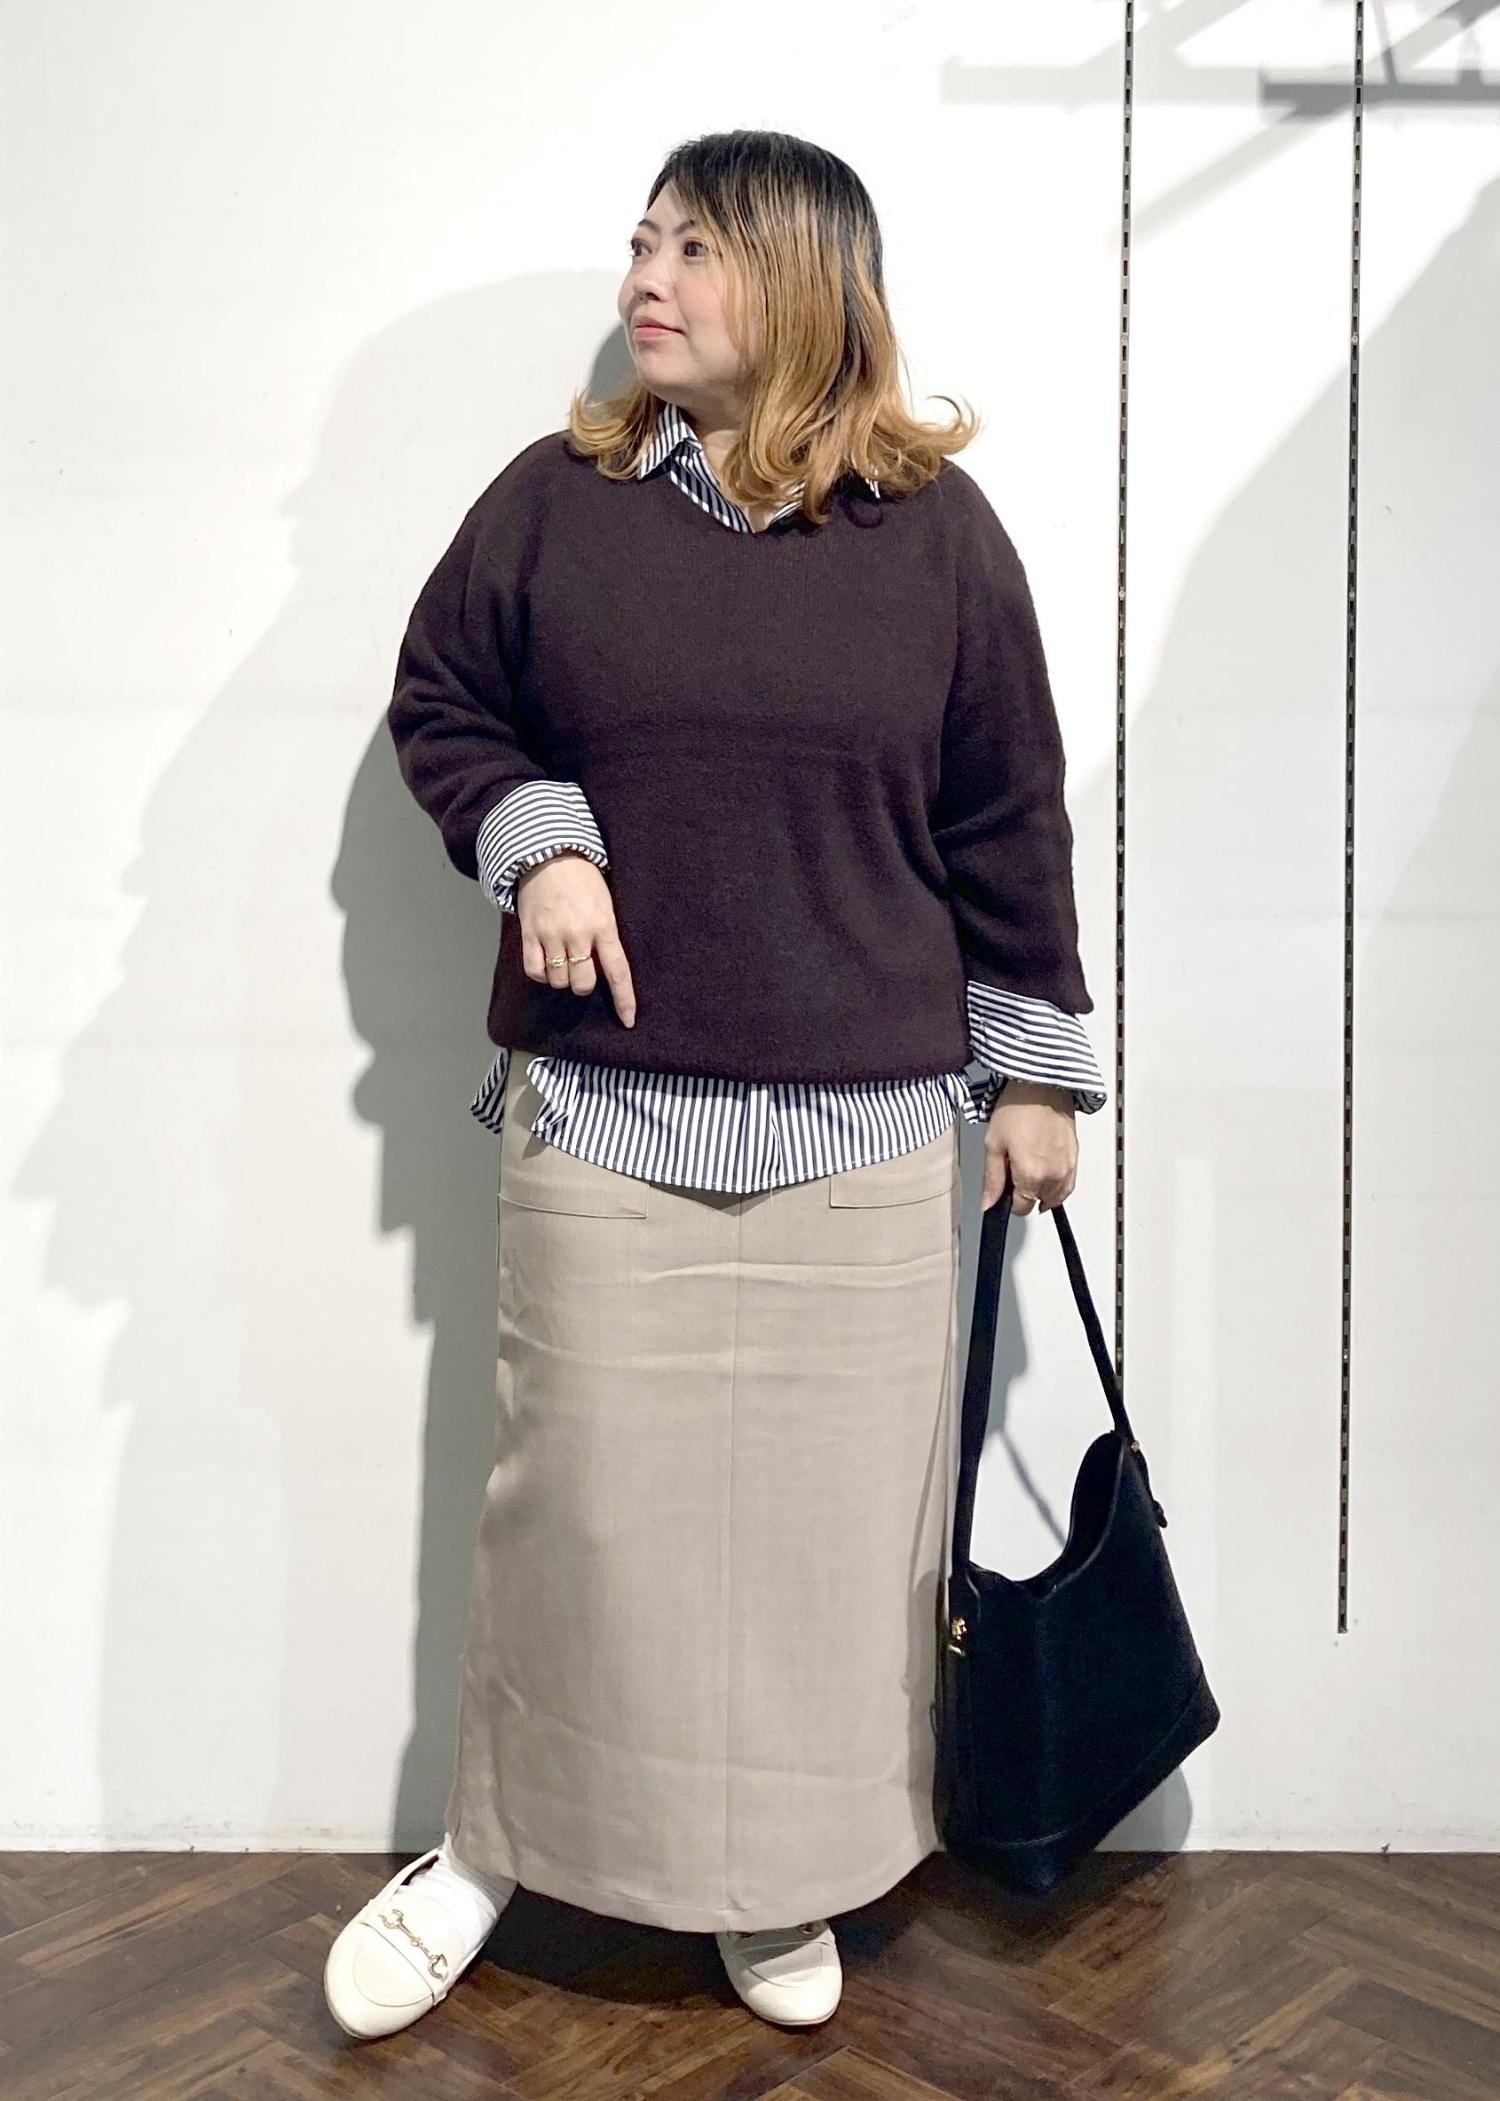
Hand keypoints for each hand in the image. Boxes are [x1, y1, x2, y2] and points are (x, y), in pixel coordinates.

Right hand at [516, 853, 636, 1027]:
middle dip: (584, 984)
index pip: (618, 971)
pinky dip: (541, 974)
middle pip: (583, 983)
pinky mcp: (529, 934)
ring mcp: (552, 935)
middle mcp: (578, 934)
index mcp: (604, 926)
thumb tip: (606, 970)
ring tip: (564, 960)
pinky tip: (546, 963)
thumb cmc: (583, 879)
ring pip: (559, 981)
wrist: (548, 855)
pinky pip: (535, 971)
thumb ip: (607, 936)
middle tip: (583, 969)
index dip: (624, 999)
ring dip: (563, 978)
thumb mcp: (606, 904)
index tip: (628, 1021)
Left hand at [981, 1079, 1076, 1214]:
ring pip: (1055, 1197)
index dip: (1008, 1200)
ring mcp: (1067, 1167)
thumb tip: (988, 1205)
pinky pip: (1068, 1184)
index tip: (1004, 1186)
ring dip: (1041, 1190)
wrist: (1043, 1084)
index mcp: (1031, 1175)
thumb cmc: (1018, 1107)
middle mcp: (1054, 1176)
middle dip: (1024, 1192)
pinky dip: (1057, 1185)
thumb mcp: (994, 1144)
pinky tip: (1046, 1172)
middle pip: (1037, 1203)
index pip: (1020, 1208)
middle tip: (1014, 1169)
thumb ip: (992, 1180)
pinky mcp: (1075, 1157)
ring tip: (1029, 1167)